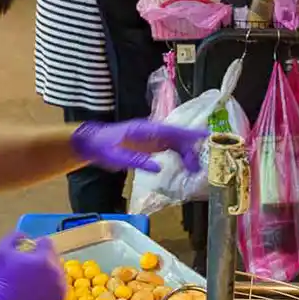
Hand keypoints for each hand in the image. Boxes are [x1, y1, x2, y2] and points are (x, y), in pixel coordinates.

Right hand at [0, 232, 67, 299]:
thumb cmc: (1, 277)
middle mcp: (56, 271)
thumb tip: (24, 235)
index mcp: (44, 258)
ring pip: (58, 271)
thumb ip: (14, 237)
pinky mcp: (59, 298)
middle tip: (32, 265)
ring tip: (35, 276)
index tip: (30, 251)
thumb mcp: (2, 251)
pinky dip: (52, 284)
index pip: (47, 243)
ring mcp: (59, 286)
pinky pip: (59, 285)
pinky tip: (40, 286)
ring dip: (49, 271)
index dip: (38, 245)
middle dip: (44, 258)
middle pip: (54, 257)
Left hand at [71, 119, 205, 173]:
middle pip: (178, 137)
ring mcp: (152, 137)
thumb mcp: (116, 156)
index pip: (171, 130)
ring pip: (177, 143)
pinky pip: (171, 148)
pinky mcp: (151, 145)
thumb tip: (158, 167)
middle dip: (192, 149)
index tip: (204, 135)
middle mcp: (151, 131)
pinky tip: (185, 166)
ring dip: (187, 154)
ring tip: (194, 169)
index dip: (188, 133)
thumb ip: (136, 161)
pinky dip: (180, 156)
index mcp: (144, 129)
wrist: (93, 143)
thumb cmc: (103, 147)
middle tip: (200, 165)